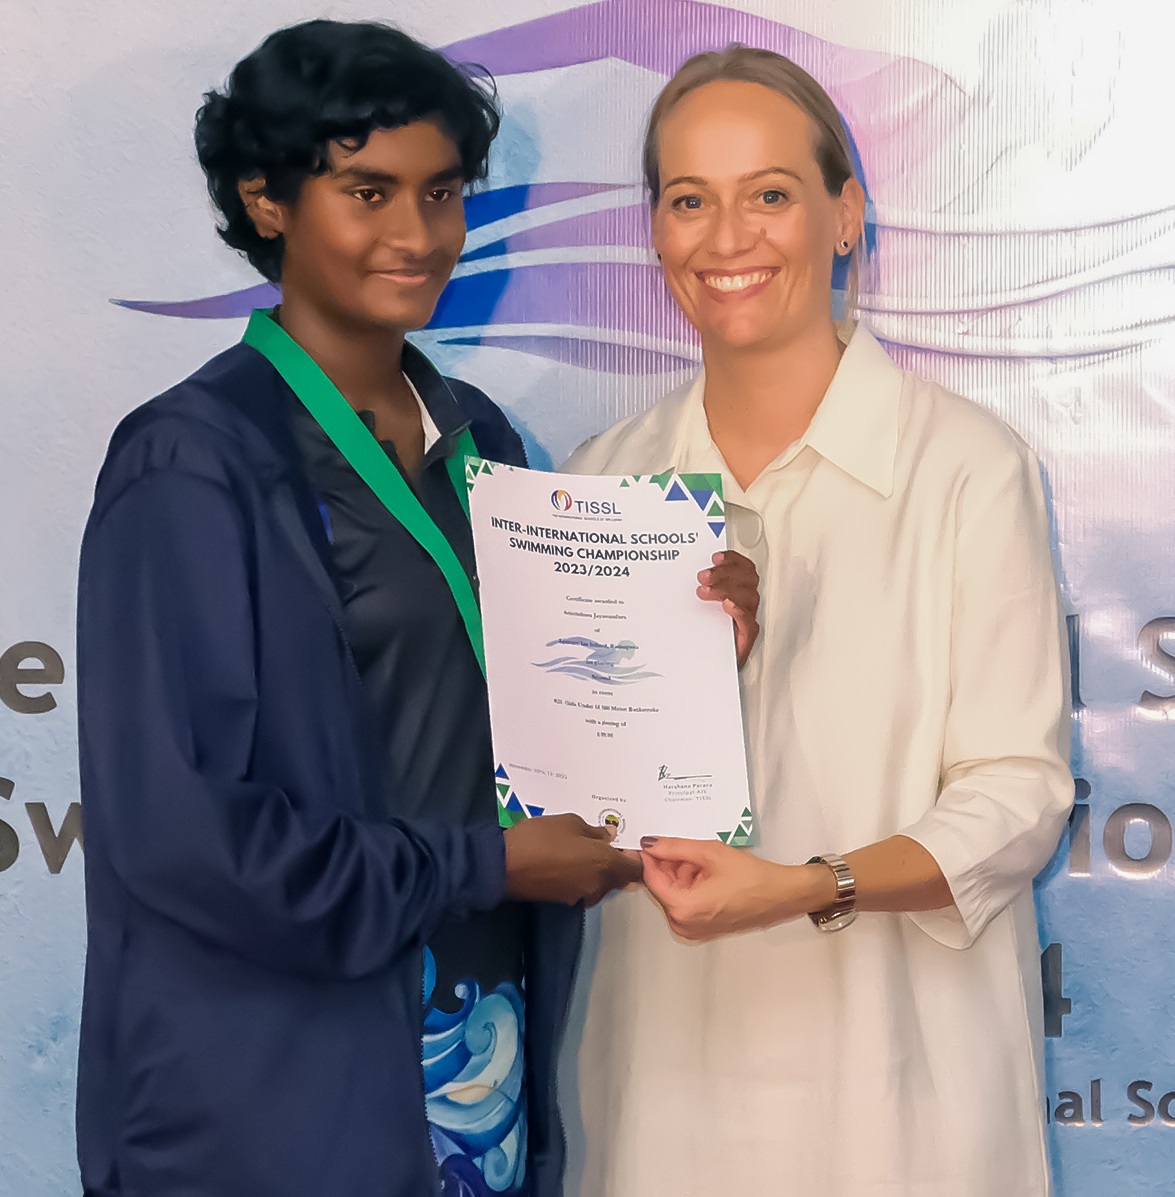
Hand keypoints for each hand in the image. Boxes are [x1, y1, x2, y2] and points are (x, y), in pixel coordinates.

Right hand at [504, 813, 642, 905]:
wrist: (504, 865)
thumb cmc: (539, 838)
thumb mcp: (570, 823)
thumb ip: (594, 831)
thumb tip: (609, 836)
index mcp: (604, 864)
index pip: (636, 869)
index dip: (634, 856)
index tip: (624, 843)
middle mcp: (597, 885)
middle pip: (620, 878)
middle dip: (616, 863)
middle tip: (603, 843)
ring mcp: (581, 895)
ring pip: (601, 884)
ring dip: (599, 871)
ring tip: (583, 850)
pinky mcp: (564, 900)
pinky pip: (584, 887)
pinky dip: (583, 876)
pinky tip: (569, 861)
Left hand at [639, 836, 834, 940]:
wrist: (782, 895)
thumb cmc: (753, 878)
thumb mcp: (710, 853)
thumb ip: (675, 847)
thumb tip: (650, 844)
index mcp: (683, 908)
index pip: (652, 879)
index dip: (648, 856)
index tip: (646, 840)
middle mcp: (683, 925)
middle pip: (661, 887)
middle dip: (669, 864)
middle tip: (684, 846)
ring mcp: (692, 930)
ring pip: (673, 893)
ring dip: (681, 873)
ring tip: (703, 859)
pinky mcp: (701, 929)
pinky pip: (685, 902)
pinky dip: (690, 885)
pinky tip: (706, 871)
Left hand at [697, 551, 759, 667]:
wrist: (705, 664)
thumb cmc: (701, 635)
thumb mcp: (694, 608)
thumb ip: (693, 591)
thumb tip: (673, 575)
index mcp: (736, 592)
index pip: (744, 568)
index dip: (733, 559)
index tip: (715, 557)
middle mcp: (744, 604)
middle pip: (748, 578)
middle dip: (724, 573)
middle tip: (703, 576)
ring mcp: (746, 620)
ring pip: (749, 596)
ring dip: (726, 589)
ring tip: (706, 592)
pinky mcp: (746, 638)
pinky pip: (749, 622)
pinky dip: (739, 610)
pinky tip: (727, 605)